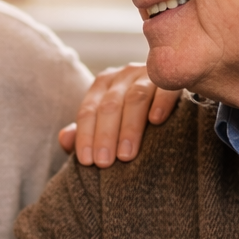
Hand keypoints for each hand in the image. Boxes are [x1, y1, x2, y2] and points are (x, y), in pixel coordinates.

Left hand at [60, 63, 180, 166]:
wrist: (173, 92)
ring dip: (129, 127)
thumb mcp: (109, 124)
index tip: (88, 161)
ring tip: (126, 155)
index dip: (85, 135)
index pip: (88, 110)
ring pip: (136, 97)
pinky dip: (160, 103)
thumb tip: (64, 139)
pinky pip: (166, 87)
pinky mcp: (174, 78)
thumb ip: (86, 132)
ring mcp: (149, 75)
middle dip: (105, 135)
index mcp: (104, 85)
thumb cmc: (136, 118)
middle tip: (104, 163)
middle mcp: (124, 76)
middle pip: (110, 105)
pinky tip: (156, 121)